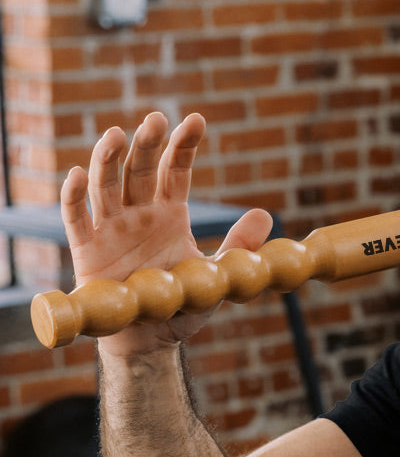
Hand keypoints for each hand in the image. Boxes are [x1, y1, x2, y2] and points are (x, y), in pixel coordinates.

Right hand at [61, 112, 272, 356]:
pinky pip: (77, 219)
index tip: (197, 121)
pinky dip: (75, 196)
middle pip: (140, 170)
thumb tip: (266, 215)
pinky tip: (78, 174)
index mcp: (170, 214)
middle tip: (155, 119)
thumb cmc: (181, 302)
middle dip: (147, 144)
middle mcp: (139, 213)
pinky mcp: (88, 249)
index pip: (175, 171)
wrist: (152, 338)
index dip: (184, 146)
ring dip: (109, 159)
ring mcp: (112, 228)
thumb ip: (238, 245)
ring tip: (118, 134)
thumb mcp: (214, 273)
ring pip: (106, 185)